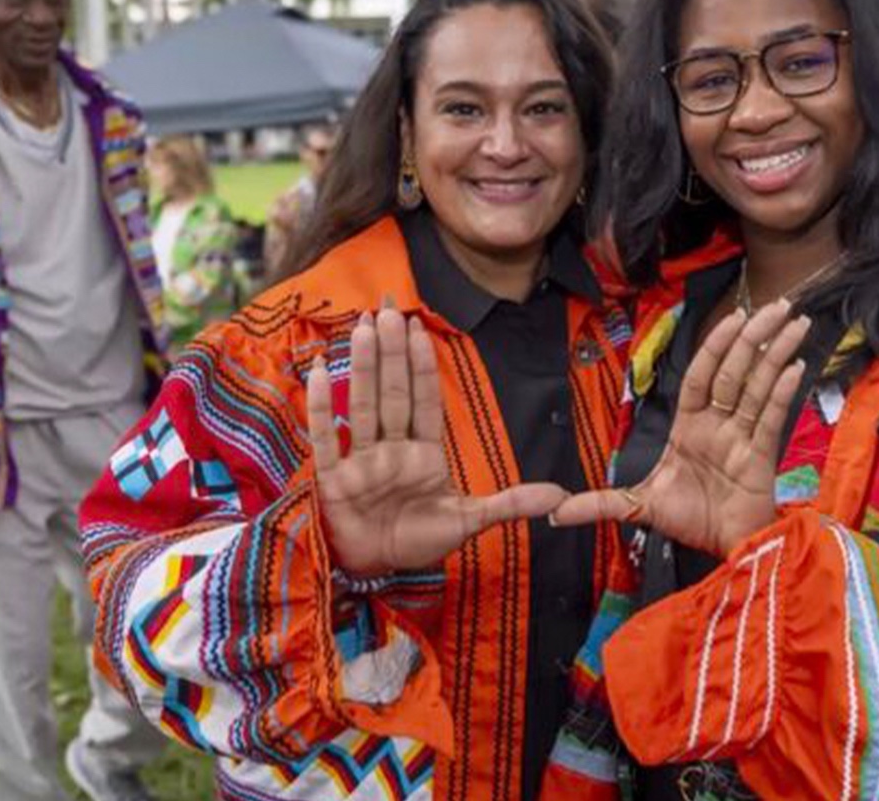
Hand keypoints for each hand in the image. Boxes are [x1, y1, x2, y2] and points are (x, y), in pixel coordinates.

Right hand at [309, 309, 565, 576]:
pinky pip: (327, 437)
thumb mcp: (470, 522)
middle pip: (393, 394)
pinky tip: (318, 370)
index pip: (424, 402)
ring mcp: (362, 461)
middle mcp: (392, 449)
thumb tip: (560, 496)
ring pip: (363, 406)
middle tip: (389, 310)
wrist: (379, 569)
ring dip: (363, 368)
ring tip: (363, 327)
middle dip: (393, 354)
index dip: (423, 367)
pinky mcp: (334, 479)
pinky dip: (320, 407)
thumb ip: (510, 504)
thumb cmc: (420, 540)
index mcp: (424, 454)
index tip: (421, 329)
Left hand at [551, 301, 810, 556]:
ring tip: (796, 323)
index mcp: (690, 426)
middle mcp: (719, 425)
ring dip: (776, 353)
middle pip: (735, 371)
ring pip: (759, 386)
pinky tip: (795, 366)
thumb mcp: (636, 506)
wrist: (724, 551)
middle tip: (776, 305)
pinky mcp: (761, 457)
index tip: (734, 317)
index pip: (701, 376)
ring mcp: (743, 438)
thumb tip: (551, 513)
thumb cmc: (688, 521)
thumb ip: (598, 504)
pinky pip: (771, 418)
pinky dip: (782, 392)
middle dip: (753, 337)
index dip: (716, 345)